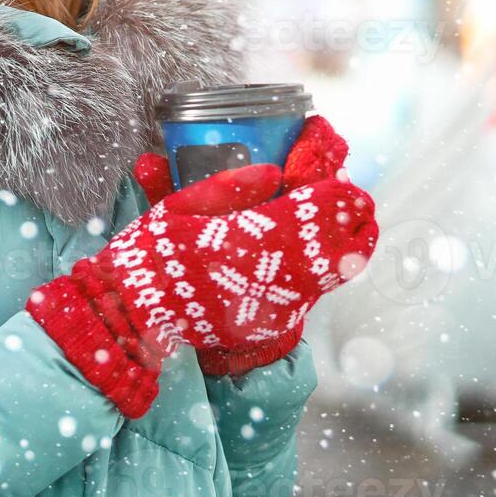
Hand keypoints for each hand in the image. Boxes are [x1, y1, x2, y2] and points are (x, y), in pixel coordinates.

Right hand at [125, 115, 375, 374]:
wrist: (133, 314)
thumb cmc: (150, 254)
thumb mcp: (176, 208)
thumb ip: (226, 188)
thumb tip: (272, 172)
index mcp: (240, 239)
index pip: (305, 216)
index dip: (332, 199)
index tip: (346, 183)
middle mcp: (264, 274)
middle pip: (329, 250)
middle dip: (353, 224)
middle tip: (362, 205)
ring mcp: (268, 304)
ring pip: (326, 278)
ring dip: (349, 252)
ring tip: (361, 230)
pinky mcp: (265, 324)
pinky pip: (308, 298)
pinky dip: (324, 277)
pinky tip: (330, 262)